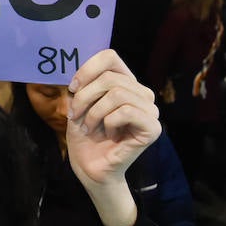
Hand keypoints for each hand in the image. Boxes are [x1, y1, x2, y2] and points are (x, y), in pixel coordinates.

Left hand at [66, 49, 160, 187]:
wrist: (91, 168)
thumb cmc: (85, 137)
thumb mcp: (79, 104)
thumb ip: (84, 83)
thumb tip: (81, 70)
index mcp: (126, 83)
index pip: (110, 57)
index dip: (87, 70)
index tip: (72, 89)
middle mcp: (141, 93)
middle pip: (110, 77)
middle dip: (85, 97)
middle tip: (75, 115)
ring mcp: (150, 110)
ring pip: (117, 94)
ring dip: (94, 112)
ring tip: (89, 127)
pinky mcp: (152, 127)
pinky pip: (126, 111)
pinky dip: (108, 122)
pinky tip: (108, 134)